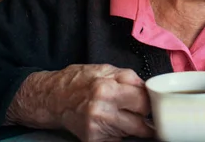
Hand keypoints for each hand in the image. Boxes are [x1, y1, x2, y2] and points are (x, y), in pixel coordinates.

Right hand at [6, 64, 152, 140]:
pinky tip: (113, 122)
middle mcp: (102, 111)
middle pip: (140, 124)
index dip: (150, 102)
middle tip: (143, 113)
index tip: (152, 103)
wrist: (52, 97)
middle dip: (144, 118)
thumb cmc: (79, 80)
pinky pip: (117, 140)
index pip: (144, 103)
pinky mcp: (92, 140)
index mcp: (108, 89)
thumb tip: (149, 89)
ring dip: (132, 125)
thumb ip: (130, 78)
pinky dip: (119, 133)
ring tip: (122, 114)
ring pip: (130, 133)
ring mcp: (97, 128)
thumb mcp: (107, 69)